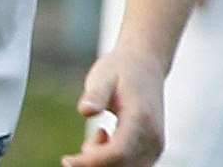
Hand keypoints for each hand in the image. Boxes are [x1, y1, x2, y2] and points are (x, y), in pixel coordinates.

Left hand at [62, 47, 165, 166]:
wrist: (145, 66)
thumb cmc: (120, 70)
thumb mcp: (103, 76)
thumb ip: (96, 94)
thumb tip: (85, 111)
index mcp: (141, 119)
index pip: (117, 152)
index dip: (91, 161)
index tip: (67, 160)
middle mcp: (153, 138)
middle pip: (122, 166)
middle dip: (94, 163)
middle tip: (80, 147)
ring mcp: (155, 147)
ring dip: (103, 161)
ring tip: (99, 133)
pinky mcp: (151, 150)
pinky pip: (131, 166)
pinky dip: (112, 160)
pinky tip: (105, 137)